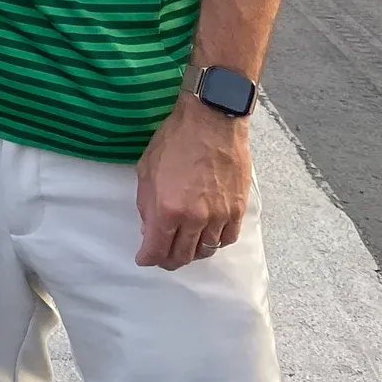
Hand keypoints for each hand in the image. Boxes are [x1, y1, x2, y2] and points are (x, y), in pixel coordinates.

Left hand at [134, 99, 251, 270]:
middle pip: (183, 255)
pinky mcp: (238, 210)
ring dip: (192, 253)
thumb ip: (147, 204)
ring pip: (206, 250)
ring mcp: (219, 216)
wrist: (212, 121)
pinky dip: (215, 243)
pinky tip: (207, 238)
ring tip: (184, 249)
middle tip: (162, 258)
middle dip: (169, 260)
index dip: (148, 258)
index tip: (144, 259)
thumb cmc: (175, 140)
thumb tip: (150, 229)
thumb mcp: (146, 170)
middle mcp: (195, 218)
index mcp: (168, 208)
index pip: (157, 249)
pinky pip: (227, 239)